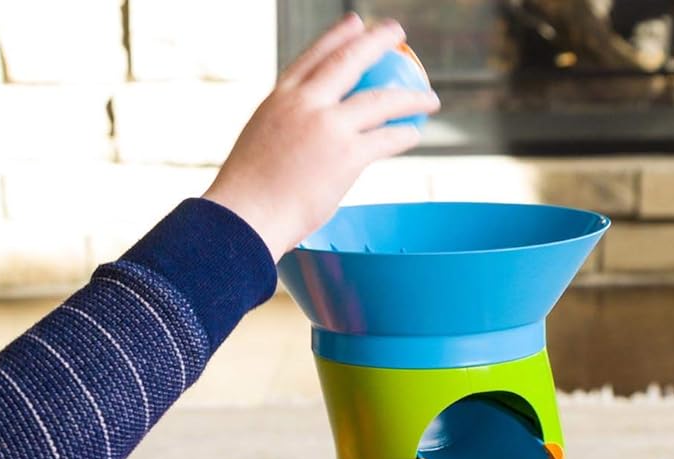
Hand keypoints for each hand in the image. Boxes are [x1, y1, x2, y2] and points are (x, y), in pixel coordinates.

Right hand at [203, 13, 440, 259]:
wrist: (245, 220)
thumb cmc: (248, 197)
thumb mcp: (260, 145)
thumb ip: (287, 133)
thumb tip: (304, 145)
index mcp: (279, 98)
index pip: (314, 56)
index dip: (338, 36)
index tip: (356, 23)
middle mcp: (304, 103)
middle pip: (350, 60)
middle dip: (378, 41)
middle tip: (398, 33)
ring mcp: (327, 127)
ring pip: (380, 100)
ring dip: (410, 95)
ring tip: (429, 97)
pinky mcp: (346, 156)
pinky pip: (385, 139)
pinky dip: (404, 134)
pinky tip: (414, 134)